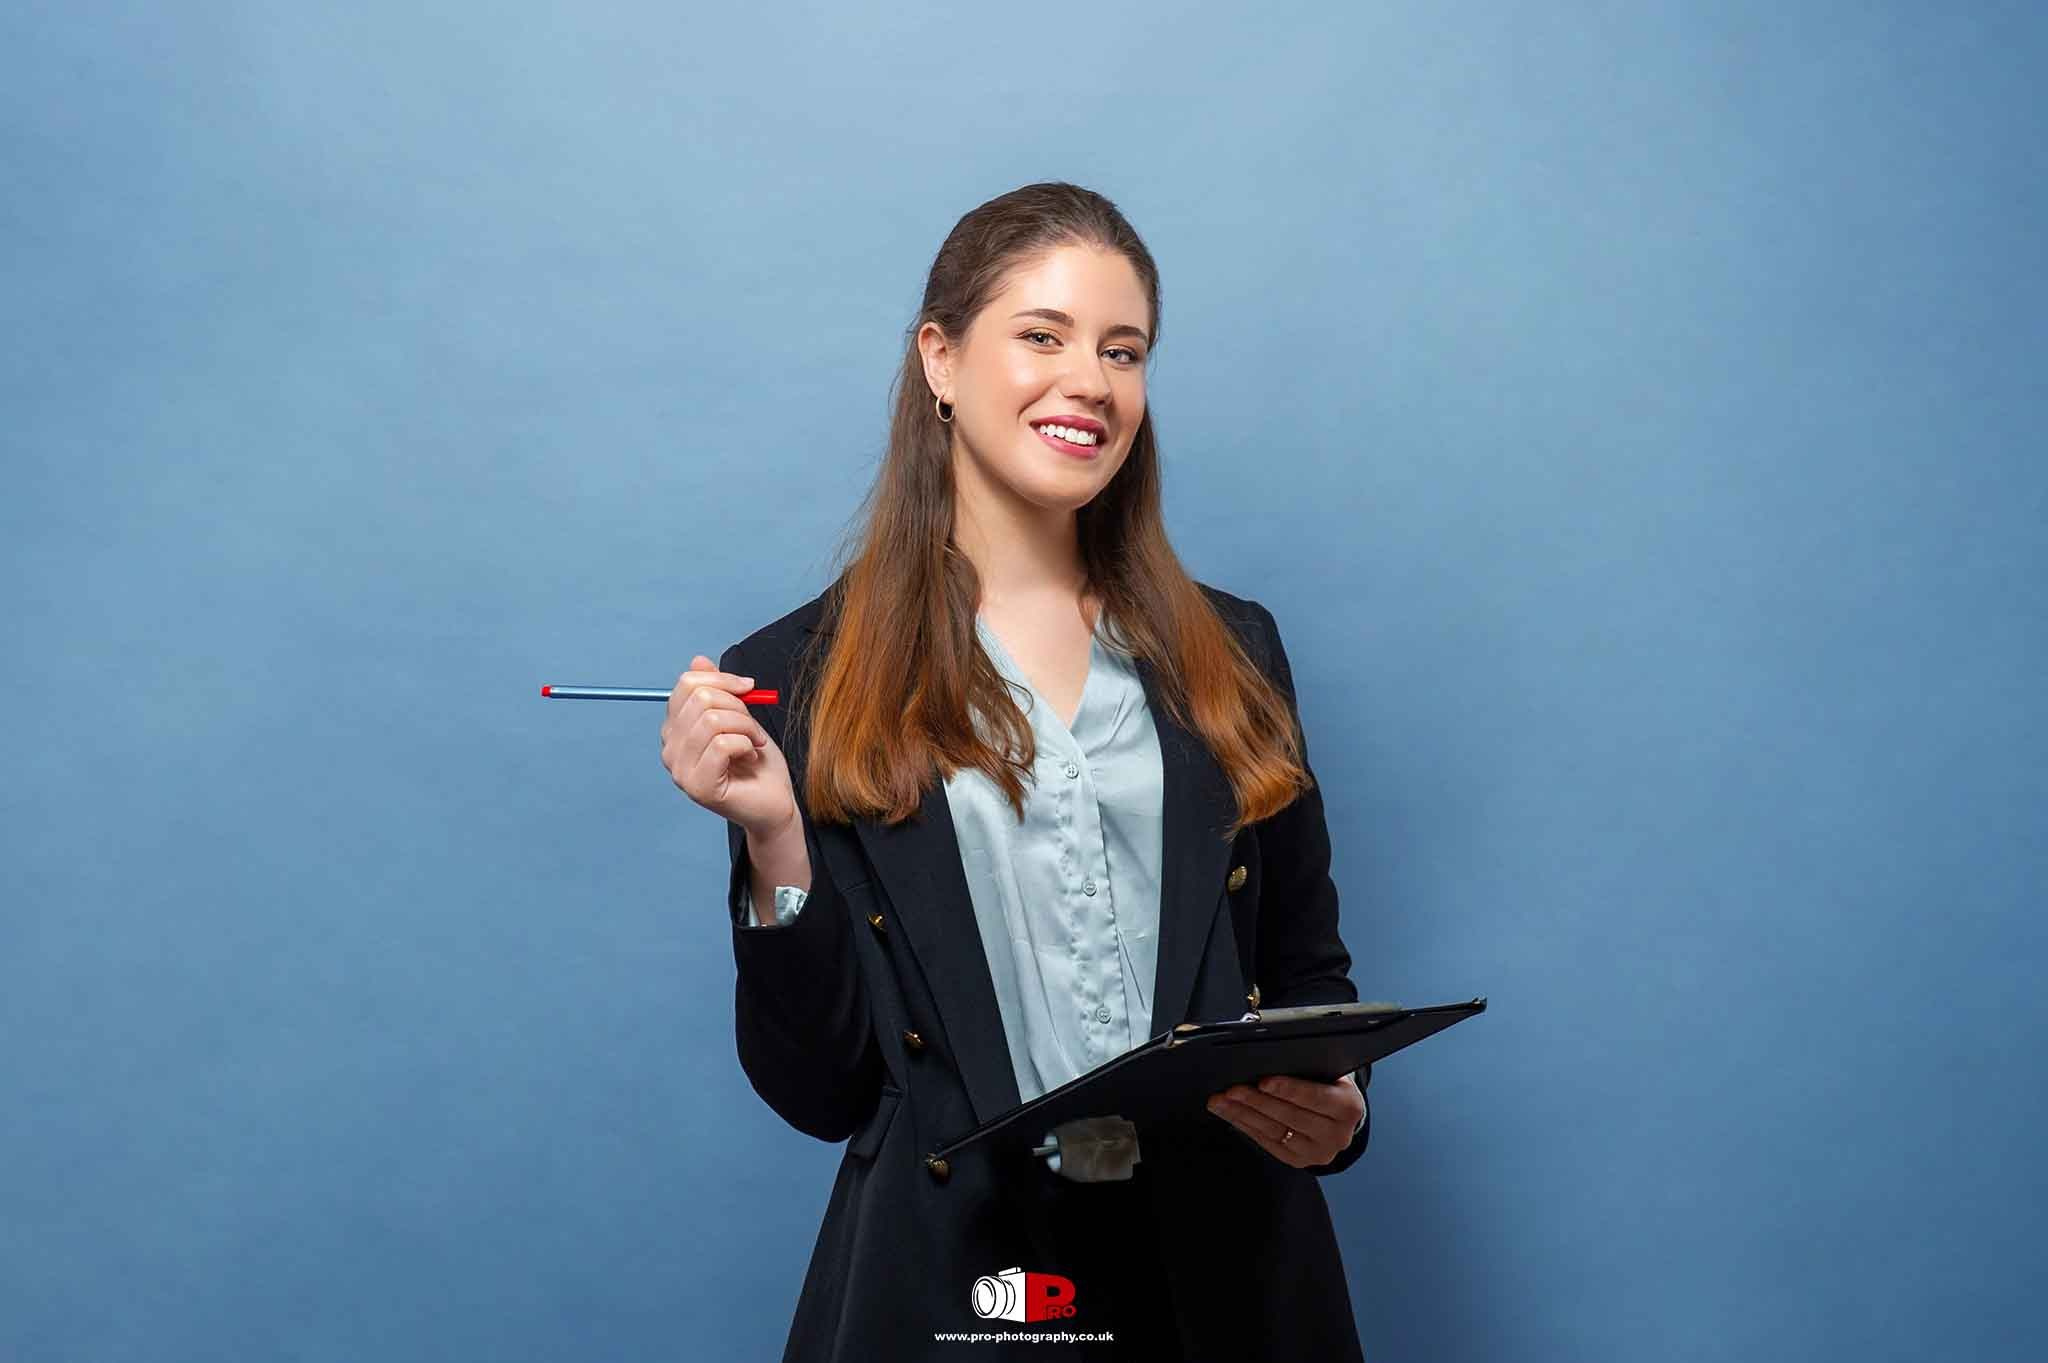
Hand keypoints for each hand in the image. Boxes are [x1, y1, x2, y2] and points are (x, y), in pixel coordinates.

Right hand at [660, 654, 795, 835]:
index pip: (687, 684)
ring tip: (753, 743)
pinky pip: (722, 744)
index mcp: (676, 729)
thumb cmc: (757, 762)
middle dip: (739, 707)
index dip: (724, 680)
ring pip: (713, 720)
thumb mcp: (739, 716)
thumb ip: (717, 690)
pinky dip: (746, 745)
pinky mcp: (698, 787)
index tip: (748, 689)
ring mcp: (680, 770)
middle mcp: (670, 749)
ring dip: (746, 728)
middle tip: (752, 729)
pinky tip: (749, 758)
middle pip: (701, 699)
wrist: (774, 801)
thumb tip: (699, 660)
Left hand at [1205, 1072, 1365, 1168]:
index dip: (1288, 1089)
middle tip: (1233, 1089)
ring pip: (1275, 1131)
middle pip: (1291, 1116)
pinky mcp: (1298, 1161)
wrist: (1339, 1118)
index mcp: (1348, 1107)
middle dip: (1257, 1101)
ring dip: (1243, 1114)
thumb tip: (1269, 1053)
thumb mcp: (1330, 1073)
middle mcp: (1337, 1135)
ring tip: (1222, 1100)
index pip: (1315, 1097)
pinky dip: (1246, 1126)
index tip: (1264, 1081)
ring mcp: (1317, 1151)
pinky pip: (1267, 1143)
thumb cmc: (1329, 1086)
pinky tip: (1230, 1113)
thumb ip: (1308, 1065)